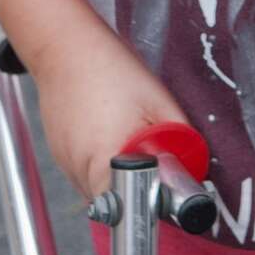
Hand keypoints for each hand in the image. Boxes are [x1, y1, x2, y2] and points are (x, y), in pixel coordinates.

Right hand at [33, 27, 190, 201]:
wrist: (66, 47)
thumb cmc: (111, 70)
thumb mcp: (159, 100)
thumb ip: (180, 136)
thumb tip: (197, 163)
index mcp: (107, 161)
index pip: (128, 208)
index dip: (149, 202)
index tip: (160, 189)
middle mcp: (80, 170)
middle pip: (114, 201)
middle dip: (135, 187)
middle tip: (148, 159)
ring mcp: (65, 163)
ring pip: (97, 189)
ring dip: (115, 175)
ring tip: (123, 139)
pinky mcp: (57, 154)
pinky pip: (83, 172)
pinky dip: (98, 162)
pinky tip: (105, 133)